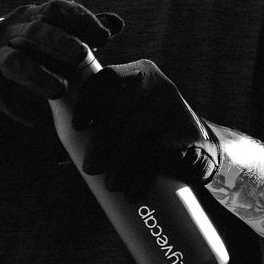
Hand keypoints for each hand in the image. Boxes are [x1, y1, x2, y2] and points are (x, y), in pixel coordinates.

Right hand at [0, 0, 123, 125]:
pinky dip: (18, 108)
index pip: (58, 9)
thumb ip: (77, 30)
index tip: (105, 39)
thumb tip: (116, 26)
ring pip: (16, 62)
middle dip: (60, 43)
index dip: (82, 21)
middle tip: (82, 57)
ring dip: (39, 77)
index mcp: (32, 16)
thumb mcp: (46, 34)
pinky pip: (0, 94)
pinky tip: (35, 120)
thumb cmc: (22, 49)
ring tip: (59, 92)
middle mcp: (13, 30)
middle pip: (37, 31)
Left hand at [71, 60, 220, 195]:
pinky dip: (139, 176)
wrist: (201, 148)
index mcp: (140, 73)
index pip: (106, 79)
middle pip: (117, 112)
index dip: (87, 102)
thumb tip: (61, 152)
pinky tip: (131, 190)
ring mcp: (175, 109)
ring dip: (117, 165)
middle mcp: (159, 85)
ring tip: (111, 185)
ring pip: (134, 136)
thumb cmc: (152, 135)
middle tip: (90, 169)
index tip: (77, 127)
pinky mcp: (187, 136)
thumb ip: (104, 121)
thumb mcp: (132, 116)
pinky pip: (155, 156)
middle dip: (99, 144)